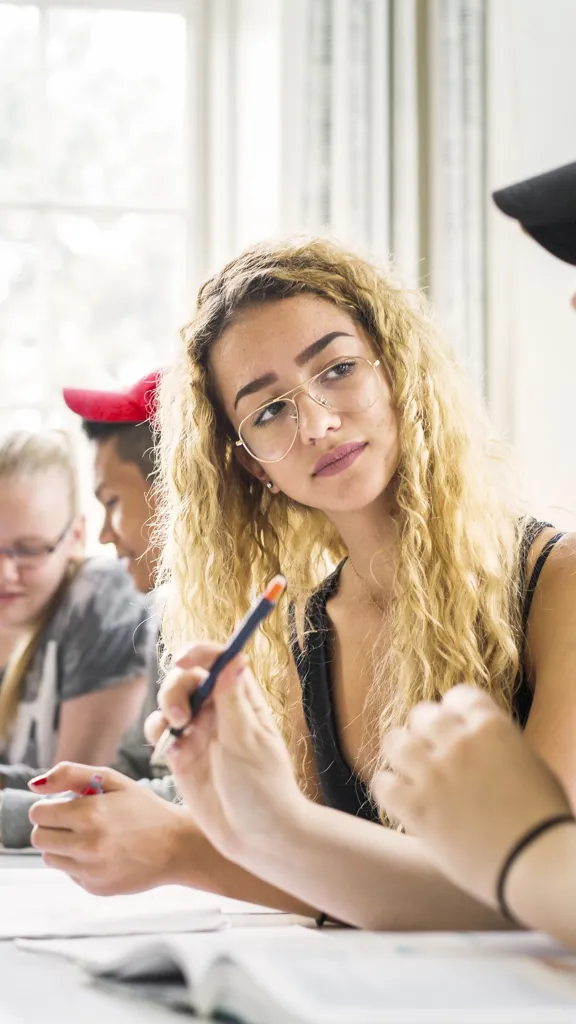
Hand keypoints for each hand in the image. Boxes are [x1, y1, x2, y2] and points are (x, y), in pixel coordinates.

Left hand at [28, 763, 194, 894]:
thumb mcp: (113, 780)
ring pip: (50, 857)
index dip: (49, 806)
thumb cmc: (144, 808)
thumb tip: (34, 785)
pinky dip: (78, 862)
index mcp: (90, 813)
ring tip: (88, 836)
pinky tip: (103, 853)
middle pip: (38, 837)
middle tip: (74, 820)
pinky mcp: (95, 888)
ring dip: (61, 845)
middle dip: (50, 826)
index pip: (38, 813)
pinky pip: (69, 873)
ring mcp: (91, 870)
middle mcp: (87, 845)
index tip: (64, 805)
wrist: (177, 846)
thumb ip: (70, 775)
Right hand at [145, 643, 306, 868]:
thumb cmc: (263, 788)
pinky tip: (171, 756)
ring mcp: (199, 734)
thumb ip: (233, 700)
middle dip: (175, 688)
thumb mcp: (248, 741)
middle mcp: (219, 712)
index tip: (184, 660)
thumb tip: (234, 657)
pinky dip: (159, 737)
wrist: (257, 837)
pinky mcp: (182, 757)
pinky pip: (161, 734)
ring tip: (177, 732)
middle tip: (180, 716)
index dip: (200, 653)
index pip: (219, 661)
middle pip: (187, 678)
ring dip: (165, 710)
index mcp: (242, 701)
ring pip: (170, 703)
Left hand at [372, 685, 571, 907]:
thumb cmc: (544, 818)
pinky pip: (383, 785)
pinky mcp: (419, 810)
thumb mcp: (529, 763)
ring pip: (396, 742)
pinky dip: (386, 786)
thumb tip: (478, 742)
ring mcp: (436, 776)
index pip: (459, 696)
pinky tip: (395, 792)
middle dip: (424, 728)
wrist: (538, 862)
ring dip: (400, 750)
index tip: (452, 722)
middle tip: (427, 746)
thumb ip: (498, 745)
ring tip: (405, 763)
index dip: (454, 709)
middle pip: (423, 715)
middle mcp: (460, 744)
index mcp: (493, 727)